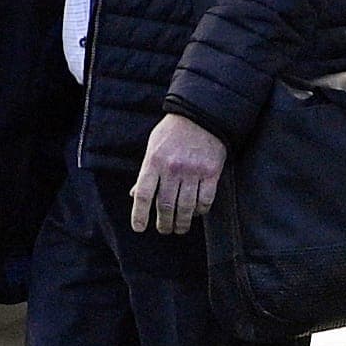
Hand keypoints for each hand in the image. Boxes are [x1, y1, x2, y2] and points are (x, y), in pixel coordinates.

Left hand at [129, 113, 226, 234]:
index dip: (139, 215)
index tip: (139, 228)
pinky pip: (205, 201)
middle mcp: (172, 168)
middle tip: (164, 230)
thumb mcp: (153, 147)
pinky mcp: (211, 173)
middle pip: (165, 206)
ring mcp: (193, 171)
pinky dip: (200, 211)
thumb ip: (145, 172)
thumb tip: (134, 195)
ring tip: (180, 228)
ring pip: (186, 208)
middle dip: (164, 224)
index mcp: (154, 161)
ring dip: (182, 223)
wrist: (201, 115)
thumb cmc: (172, 133)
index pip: (143, 194)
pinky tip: (197, 212)